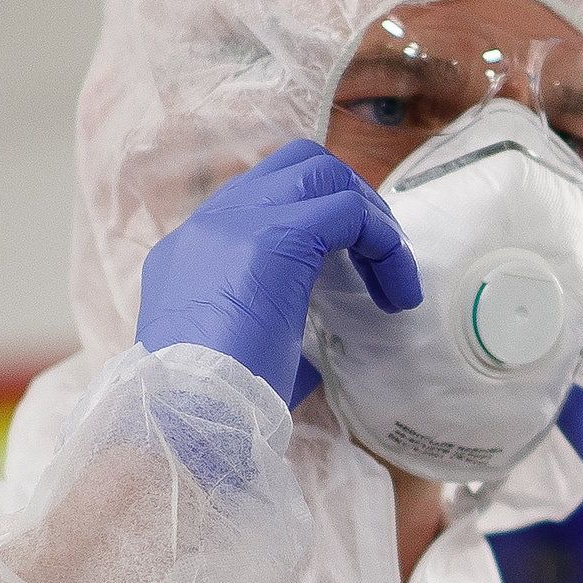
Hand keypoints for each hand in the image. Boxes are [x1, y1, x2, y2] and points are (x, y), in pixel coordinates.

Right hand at [134, 139, 419, 402]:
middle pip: (293, 166)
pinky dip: (383, 243)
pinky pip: (347, 211)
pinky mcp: (275, 237)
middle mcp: (209, 224)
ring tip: (395, 278)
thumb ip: (267, 335)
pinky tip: (396, 291)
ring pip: (321, 175)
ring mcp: (237, 222)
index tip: (352, 269)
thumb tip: (310, 359)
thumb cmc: (212, 408)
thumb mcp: (233, 356)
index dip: (316, 221)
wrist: (185, 416)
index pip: (261, 199)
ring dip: (370, 219)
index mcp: (191, 250)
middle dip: (348, 199)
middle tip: (381, 258)